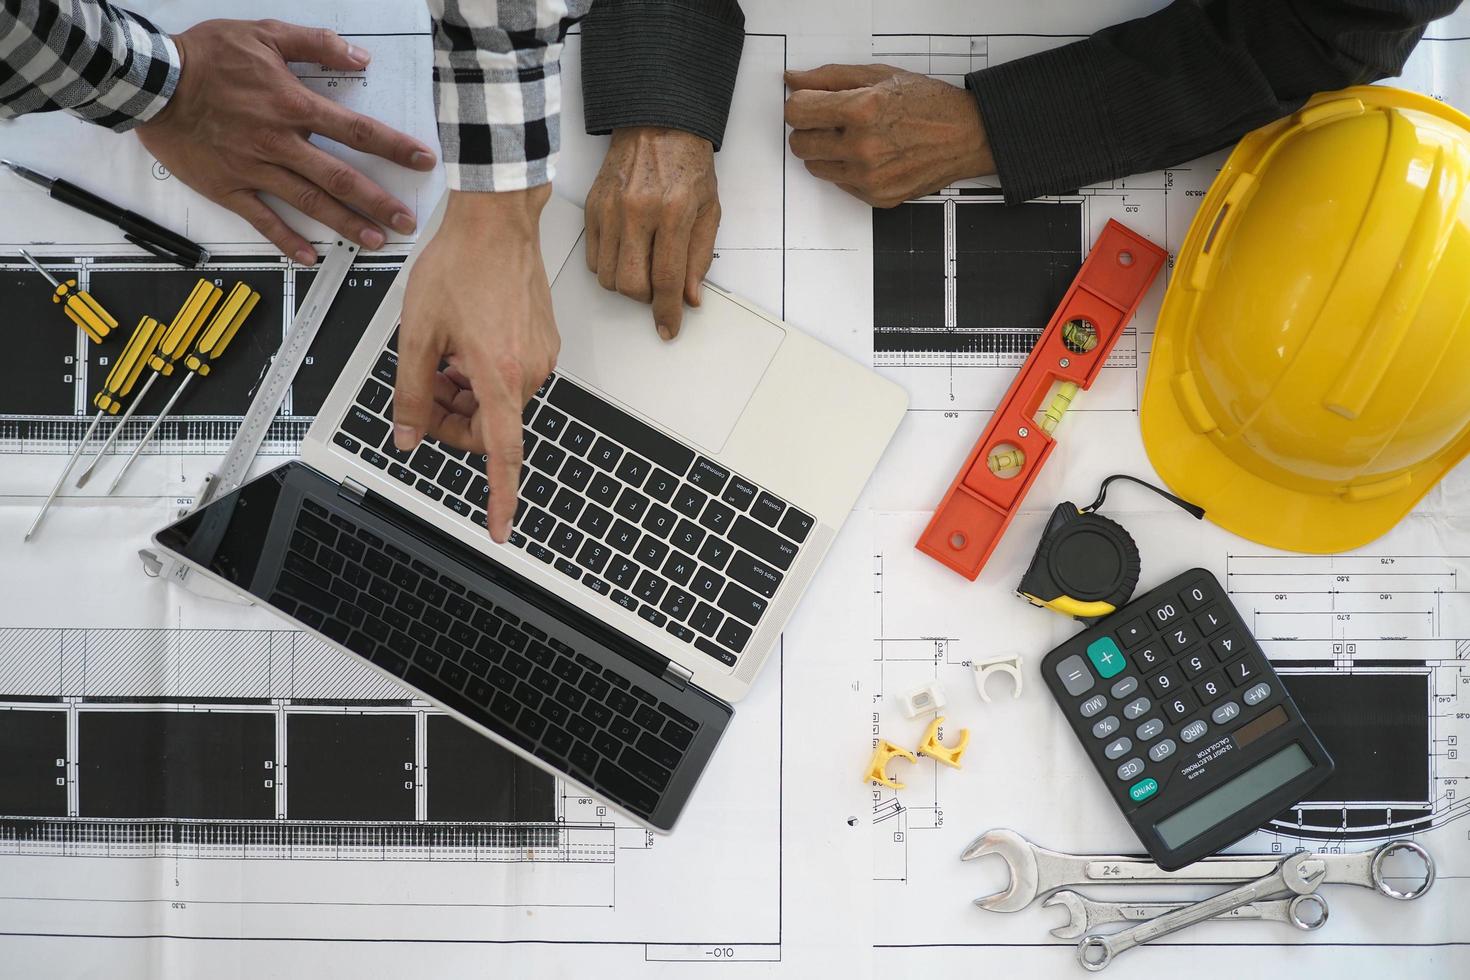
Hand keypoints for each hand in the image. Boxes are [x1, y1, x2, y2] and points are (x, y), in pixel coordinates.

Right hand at [136, 19, 436, 264]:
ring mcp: (255, 169)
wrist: (149, 83)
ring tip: (376, 241)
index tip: (423, 161)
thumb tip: (360, 57)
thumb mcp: (263, 34)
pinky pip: (262, 220)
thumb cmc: (206, 55)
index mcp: (293, 106)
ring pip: (309, 202)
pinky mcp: (228, 187)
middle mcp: (280, 143)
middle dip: (379, 201)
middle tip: (407, 221)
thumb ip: (314, 45)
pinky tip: (310, 256)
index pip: (357, 131)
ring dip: (346, 225)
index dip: (394, 147)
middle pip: (341, 177)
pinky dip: (287, 240)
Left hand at [395, 188, 557, 543]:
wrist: (497, 220)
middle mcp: (530, 371)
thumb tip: (407, 434)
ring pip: (498, 402)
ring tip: (441, 359)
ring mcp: (541, 356)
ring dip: (466, 395)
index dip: (501, 498)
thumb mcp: (416, 333)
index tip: (500, 529)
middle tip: (425, 396)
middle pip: (491, 428)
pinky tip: (462, 345)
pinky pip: (510, 378)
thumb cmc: (461, 264)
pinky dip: (483, 375)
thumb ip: (410, 392)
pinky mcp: (544, 342)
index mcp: (500, 375)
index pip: (503, 454)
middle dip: (455, 422)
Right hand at [584, 127, 719, 339]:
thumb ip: (699, 257)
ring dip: (627, 284)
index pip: (666, 279)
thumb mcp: (709, 209)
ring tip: (644, 266)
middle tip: (659, 289)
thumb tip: (690, 297)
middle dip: (646, 299)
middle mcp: (637, 211)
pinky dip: (610, 267)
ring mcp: (610, 210)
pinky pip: (593, 259)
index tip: (668, 328)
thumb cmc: (686, 163)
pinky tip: (627, 252)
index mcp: (673, 212)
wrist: (656, 123)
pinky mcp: (592, 208)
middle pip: (631, 285)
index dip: (668, 311)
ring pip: (608, 277)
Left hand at [784, 64, 994, 207]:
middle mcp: (862, 148)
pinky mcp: (876, 197)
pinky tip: (872, 155)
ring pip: (815, 166)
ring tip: (853, 137)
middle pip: (799, 144)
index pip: (797, 112)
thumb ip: (830, 78)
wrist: (968, 136)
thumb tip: (793, 80)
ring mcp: (869, 178)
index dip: (799, 104)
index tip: (809, 102)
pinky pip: (840, 183)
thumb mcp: (880, 76)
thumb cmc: (928, 103)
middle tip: (830, 121)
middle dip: (809, 129)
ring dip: (825, 151)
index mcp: (861, 111)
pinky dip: (847, 169)